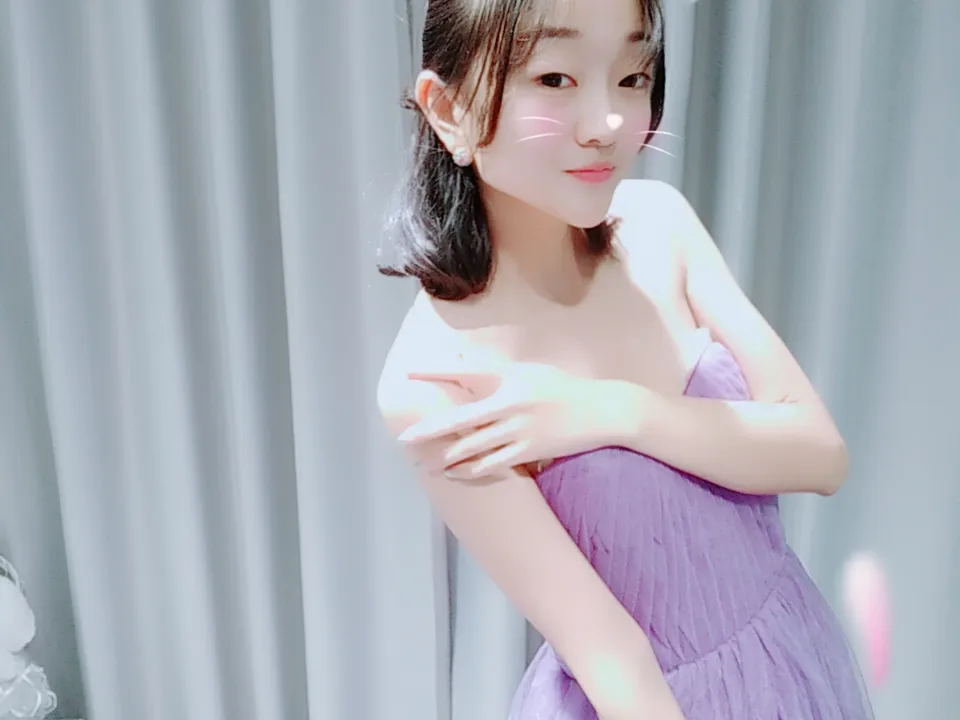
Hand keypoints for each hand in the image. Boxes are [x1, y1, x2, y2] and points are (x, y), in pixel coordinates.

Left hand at [400, 360, 635, 478]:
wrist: (601, 411)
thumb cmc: (563, 389)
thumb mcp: (531, 373)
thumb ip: (500, 375)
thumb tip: (468, 373)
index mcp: (511, 378)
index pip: (465, 372)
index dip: (436, 371)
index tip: (409, 372)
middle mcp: (511, 403)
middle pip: (460, 419)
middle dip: (430, 431)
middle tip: (405, 440)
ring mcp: (520, 429)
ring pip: (472, 447)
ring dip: (445, 457)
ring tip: (423, 463)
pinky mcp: (529, 451)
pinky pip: (492, 464)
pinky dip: (470, 470)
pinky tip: (453, 472)